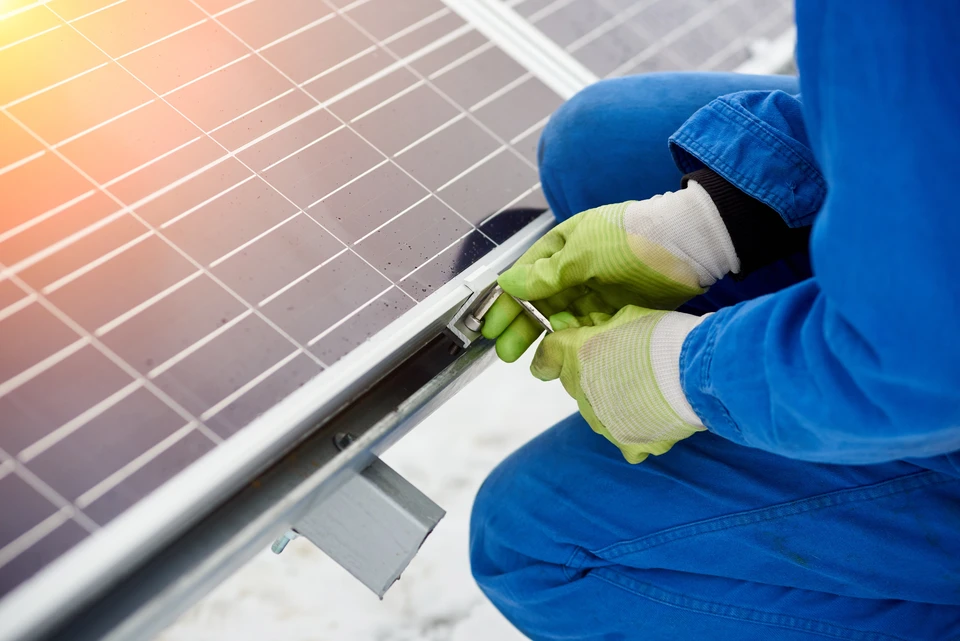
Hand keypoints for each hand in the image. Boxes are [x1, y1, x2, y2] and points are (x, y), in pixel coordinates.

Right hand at [483, 182, 737, 361]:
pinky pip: (587, 330)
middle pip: (541, 303)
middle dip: (522, 327)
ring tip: (535, 365)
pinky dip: (574, 344)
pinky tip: (564, 359)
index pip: (525, 277)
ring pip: (562, 320)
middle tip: (507, 353)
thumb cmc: (630, 240)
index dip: (507, 303)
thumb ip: (545, 275)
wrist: (688, 246)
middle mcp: (575, 269)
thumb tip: (507, 285)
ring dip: (547, 340)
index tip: (491, 328)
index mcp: (562, 246)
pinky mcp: (617, 309)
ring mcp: (596, 290)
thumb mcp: (582, 254)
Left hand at [532, 305, 705, 463]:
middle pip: (579, 387)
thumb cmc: (660, 336)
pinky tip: (658, 416)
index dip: (558, 354)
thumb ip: (599, 326)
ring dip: (618, 404)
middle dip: (597, 377)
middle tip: (632, 366)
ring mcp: (603, 423)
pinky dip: (640, 432)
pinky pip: (628, 442)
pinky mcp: (629, 444)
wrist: (692, 372)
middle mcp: (580, 394)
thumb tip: (588, 327)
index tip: (575, 350)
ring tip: (652, 390)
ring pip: (602, 414)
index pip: (546, 360)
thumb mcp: (625, 315)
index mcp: (574, 357)